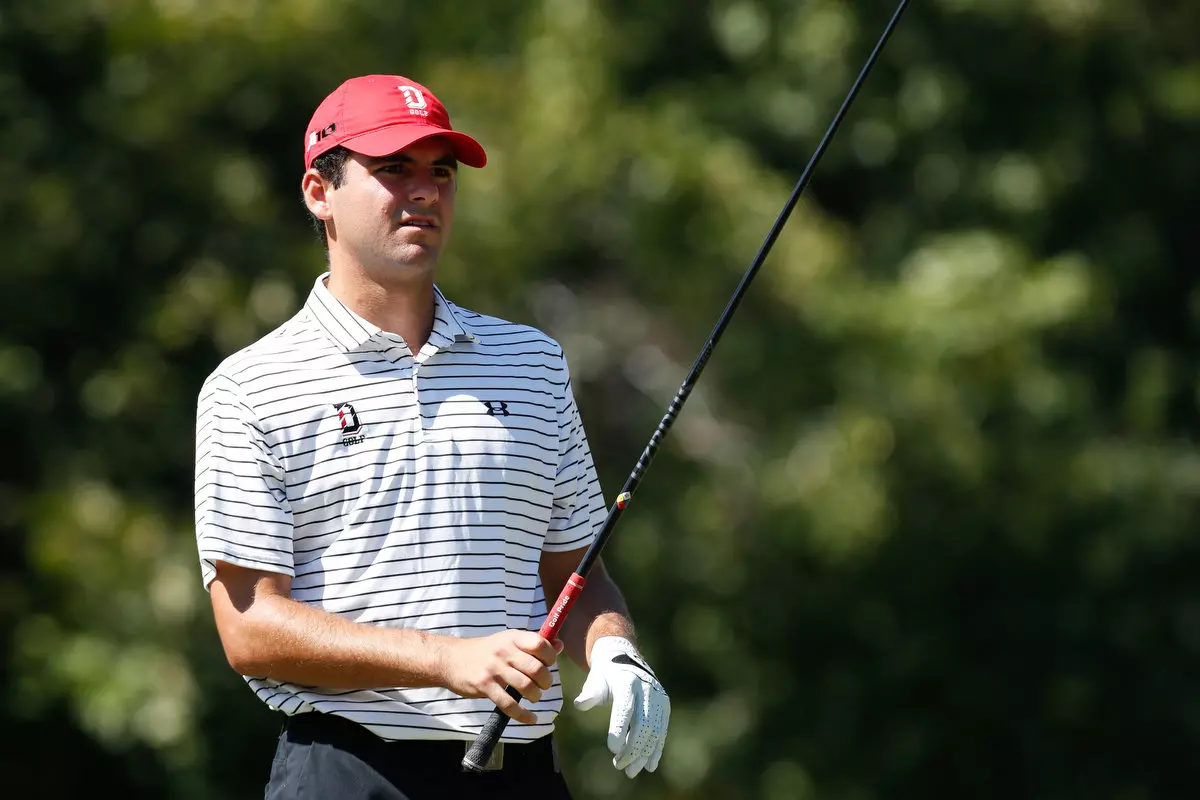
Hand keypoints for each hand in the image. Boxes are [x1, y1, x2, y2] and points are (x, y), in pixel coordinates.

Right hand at [444, 630, 562, 723]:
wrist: (451, 659)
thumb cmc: (485, 651)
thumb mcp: (507, 641)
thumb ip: (532, 644)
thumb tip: (560, 645)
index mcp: (512, 638)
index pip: (540, 644)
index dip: (550, 657)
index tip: (548, 665)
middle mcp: (504, 651)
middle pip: (536, 669)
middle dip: (546, 682)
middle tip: (543, 686)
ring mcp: (494, 669)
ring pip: (526, 687)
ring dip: (535, 696)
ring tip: (533, 697)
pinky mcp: (485, 686)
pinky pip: (509, 704)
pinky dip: (523, 715)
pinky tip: (530, 718)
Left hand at [574, 636, 669, 776]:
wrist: (625, 656)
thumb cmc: (605, 673)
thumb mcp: (595, 679)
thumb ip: (590, 693)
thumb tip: (580, 704)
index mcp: (627, 681)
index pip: (625, 708)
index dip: (620, 729)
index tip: (612, 750)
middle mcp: (646, 688)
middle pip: (643, 724)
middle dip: (632, 748)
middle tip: (619, 766)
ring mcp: (658, 697)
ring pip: (654, 731)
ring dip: (643, 754)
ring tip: (631, 771)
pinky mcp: (664, 706)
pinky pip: (661, 730)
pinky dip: (656, 749)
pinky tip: (649, 765)